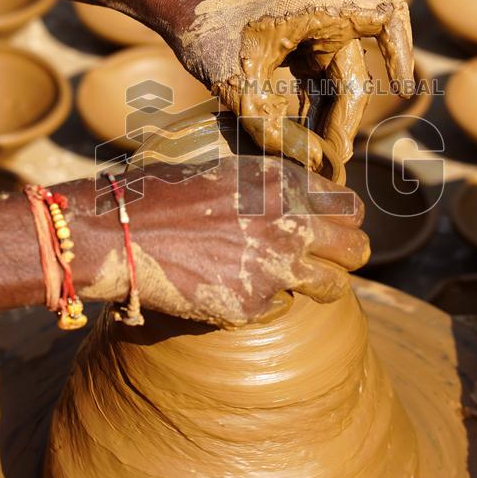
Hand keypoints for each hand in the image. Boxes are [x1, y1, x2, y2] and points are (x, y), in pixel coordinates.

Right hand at [94, 156, 367, 327]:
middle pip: (355, 247)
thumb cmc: (163, 194)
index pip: (348, 205)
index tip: (336, 226)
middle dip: (349, 254)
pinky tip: (238, 288)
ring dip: (325, 284)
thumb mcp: (224, 170)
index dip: (344, 218)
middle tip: (337, 259)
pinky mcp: (253, 304)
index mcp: (283, 182)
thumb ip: (268, 186)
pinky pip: (280, 307)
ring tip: (307, 282)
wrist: (121, 232)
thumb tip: (298, 199)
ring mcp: (274, 267)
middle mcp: (289, 223)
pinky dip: (265, 301)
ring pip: (335, 285)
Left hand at [169, 0, 413, 167]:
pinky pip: (315, 90)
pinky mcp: (295, 54)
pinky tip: (298, 149)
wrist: (176, 6)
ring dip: (327, 127)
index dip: (403, 50)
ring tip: (317, 168)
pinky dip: (309, 117)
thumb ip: (270, 127)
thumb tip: (312, 164)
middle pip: (353, 79)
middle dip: (343, 125)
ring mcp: (311, 38)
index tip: (403, 87)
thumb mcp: (234, 83)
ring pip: (334, 90)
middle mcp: (324, 21)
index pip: (385, 16)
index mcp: (321, 9)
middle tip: (329, 167)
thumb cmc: (206, 28)